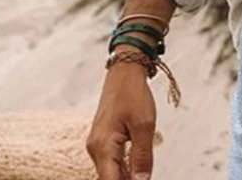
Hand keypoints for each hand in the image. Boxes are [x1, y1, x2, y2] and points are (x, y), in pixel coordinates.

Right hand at [86, 57, 156, 179]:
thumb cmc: (133, 93)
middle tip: (145, 178)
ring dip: (126, 177)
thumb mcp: (144, 125)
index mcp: (103, 147)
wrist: (124, 72)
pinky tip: (136, 171)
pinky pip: (112, 162)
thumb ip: (142, 156)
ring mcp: (98, 145)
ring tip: (143, 175)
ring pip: (111, 172)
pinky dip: (124, 169)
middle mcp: (96, 149)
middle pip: (110, 179)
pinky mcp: (103, 140)